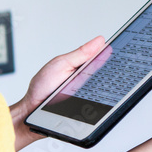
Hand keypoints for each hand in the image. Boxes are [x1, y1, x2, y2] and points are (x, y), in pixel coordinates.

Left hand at [9, 36, 105, 150]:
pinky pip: (99, 106)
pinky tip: (100, 99)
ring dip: (107, 88)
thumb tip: (99, 41)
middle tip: (115, 67)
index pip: (101, 58)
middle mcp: (86, 80)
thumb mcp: (61, 64)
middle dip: (112, 72)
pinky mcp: (87, 109)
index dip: (111, 54)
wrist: (32, 111)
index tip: (119, 49)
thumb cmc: (42, 87)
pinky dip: (101, 103)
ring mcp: (88, 95)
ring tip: (107, 83)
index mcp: (81, 67)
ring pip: (105, 91)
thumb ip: (80, 54)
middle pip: (106, 75)